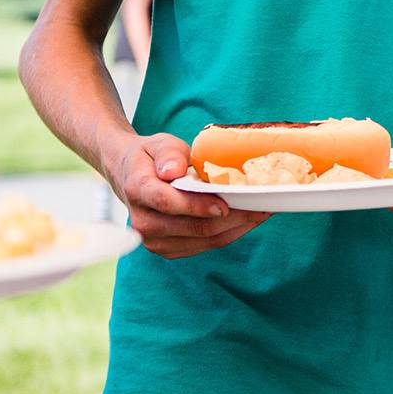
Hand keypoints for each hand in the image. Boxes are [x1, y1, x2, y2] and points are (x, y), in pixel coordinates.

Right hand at [109, 132, 268, 257]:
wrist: (131, 177)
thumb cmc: (151, 158)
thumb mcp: (159, 144)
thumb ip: (169, 154)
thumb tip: (173, 171)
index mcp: (138, 189)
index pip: (168, 203)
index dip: (198, 206)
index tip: (225, 205)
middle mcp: (143, 221)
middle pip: (194, 227)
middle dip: (232, 218)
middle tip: (260, 205)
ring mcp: (154, 240)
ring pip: (205, 240)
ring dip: (237, 228)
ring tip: (261, 211)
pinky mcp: (168, 249)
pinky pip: (205, 246)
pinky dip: (230, 234)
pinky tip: (246, 220)